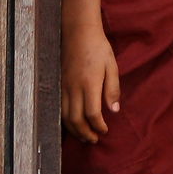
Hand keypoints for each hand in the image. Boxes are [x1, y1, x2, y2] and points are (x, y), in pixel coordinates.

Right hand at [61, 24, 120, 142]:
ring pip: (65, 117)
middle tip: (94, 140)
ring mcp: (64, 87)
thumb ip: (112, 89)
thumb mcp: (111, 66)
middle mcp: (74, 89)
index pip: (92, 114)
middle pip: (76, 120)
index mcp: (89, 84)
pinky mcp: (58, 85)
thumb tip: (114, 111)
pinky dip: (65, 121)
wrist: (78, 33)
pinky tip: (72, 124)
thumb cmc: (98, 48)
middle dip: (85, 133)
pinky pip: (59, 108)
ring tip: (84, 136)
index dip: (98, 126)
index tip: (105, 130)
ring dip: (74, 130)